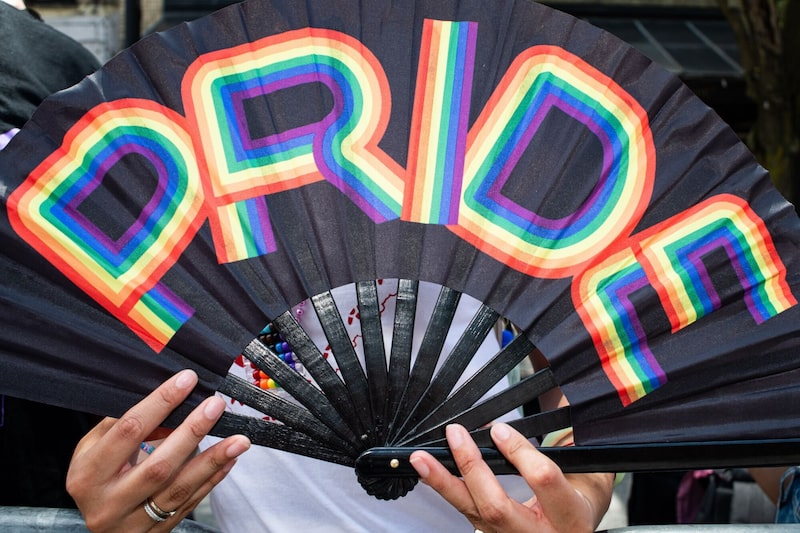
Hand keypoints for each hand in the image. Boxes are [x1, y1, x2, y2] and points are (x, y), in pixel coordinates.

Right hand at [66, 369, 250, 531]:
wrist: (100, 527)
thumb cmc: (96, 478)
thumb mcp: (93, 450)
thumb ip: (122, 426)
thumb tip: (166, 398)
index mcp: (88, 474)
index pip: (129, 431)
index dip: (160, 402)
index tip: (186, 380)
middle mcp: (109, 502)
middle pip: (158, 465)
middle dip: (191, 431)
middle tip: (215, 405)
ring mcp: (133, 522)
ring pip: (179, 489)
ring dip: (213, 461)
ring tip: (239, 440)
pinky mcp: (156, 532)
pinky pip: (190, 503)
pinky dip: (212, 479)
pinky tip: (230, 460)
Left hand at [409, 423, 612, 532]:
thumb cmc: (584, 502)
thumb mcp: (593, 475)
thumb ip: (572, 447)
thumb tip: (550, 405)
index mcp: (571, 517)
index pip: (543, 481)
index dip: (520, 452)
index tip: (500, 430)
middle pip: (496, 506)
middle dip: (472, 468)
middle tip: (456, 435)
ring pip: (472, 512)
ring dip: (443, 482)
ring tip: (422, 458)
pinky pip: (465, 510)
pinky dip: (445, 488)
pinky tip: (429, 471)